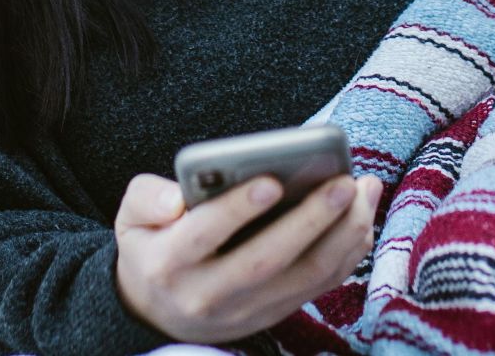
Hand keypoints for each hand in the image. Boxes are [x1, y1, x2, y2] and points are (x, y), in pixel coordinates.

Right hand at [113, 170, 381, 343]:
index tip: (272, 180)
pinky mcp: (273, 315)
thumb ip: (147, 198)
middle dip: (310, 220)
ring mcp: (245, 311)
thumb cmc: (152, 245)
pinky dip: (346, 253)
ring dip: (341, 235)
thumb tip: (176, 199)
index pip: (204, 234)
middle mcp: (207, 295)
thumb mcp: (130, 218)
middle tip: (344, 182)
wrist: (156, 312)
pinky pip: (318, 286)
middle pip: (265, 261)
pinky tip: (361, 217)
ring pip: (302, 277)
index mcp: (167, 263)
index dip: (238, 209)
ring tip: (364, 190)